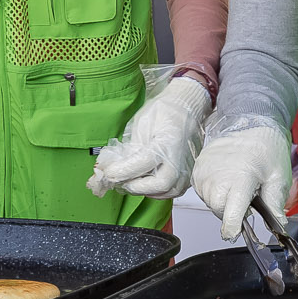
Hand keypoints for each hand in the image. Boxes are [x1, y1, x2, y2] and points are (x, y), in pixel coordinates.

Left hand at [88, 73, 211, 198]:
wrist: (187, 106)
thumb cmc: (165, 110)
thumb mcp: (142, 123)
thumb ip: (132, 147)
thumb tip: (117, 167)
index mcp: (168, 141)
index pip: (143, 163)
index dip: (122, 171)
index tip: (108, 172)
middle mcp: (181, 157)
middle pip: (160, 184)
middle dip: (135, 186)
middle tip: (119, 180)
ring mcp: (188, 166)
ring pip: (167, 191)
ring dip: (145, 190)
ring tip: (130, 181)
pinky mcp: (189, 172)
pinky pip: (173, 189)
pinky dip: (157, 190)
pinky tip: (145, 182)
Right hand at [190, 119, 292, 239]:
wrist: (250, 123)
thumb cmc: (266, 148)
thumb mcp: (278, 176)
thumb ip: (275, 203)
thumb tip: (279, 225)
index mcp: (241, 178)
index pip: (230, 212)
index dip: (232, 227)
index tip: (233, 232)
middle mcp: (218, 176)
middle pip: (219, 210)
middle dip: (231, 210)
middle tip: (245, 196)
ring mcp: (205, 172)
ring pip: (210, 202)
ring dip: (222, 200)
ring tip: (235, 183)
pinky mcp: (197, 169)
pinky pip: (202, 191)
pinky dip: (213, 190)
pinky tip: (225, 178)